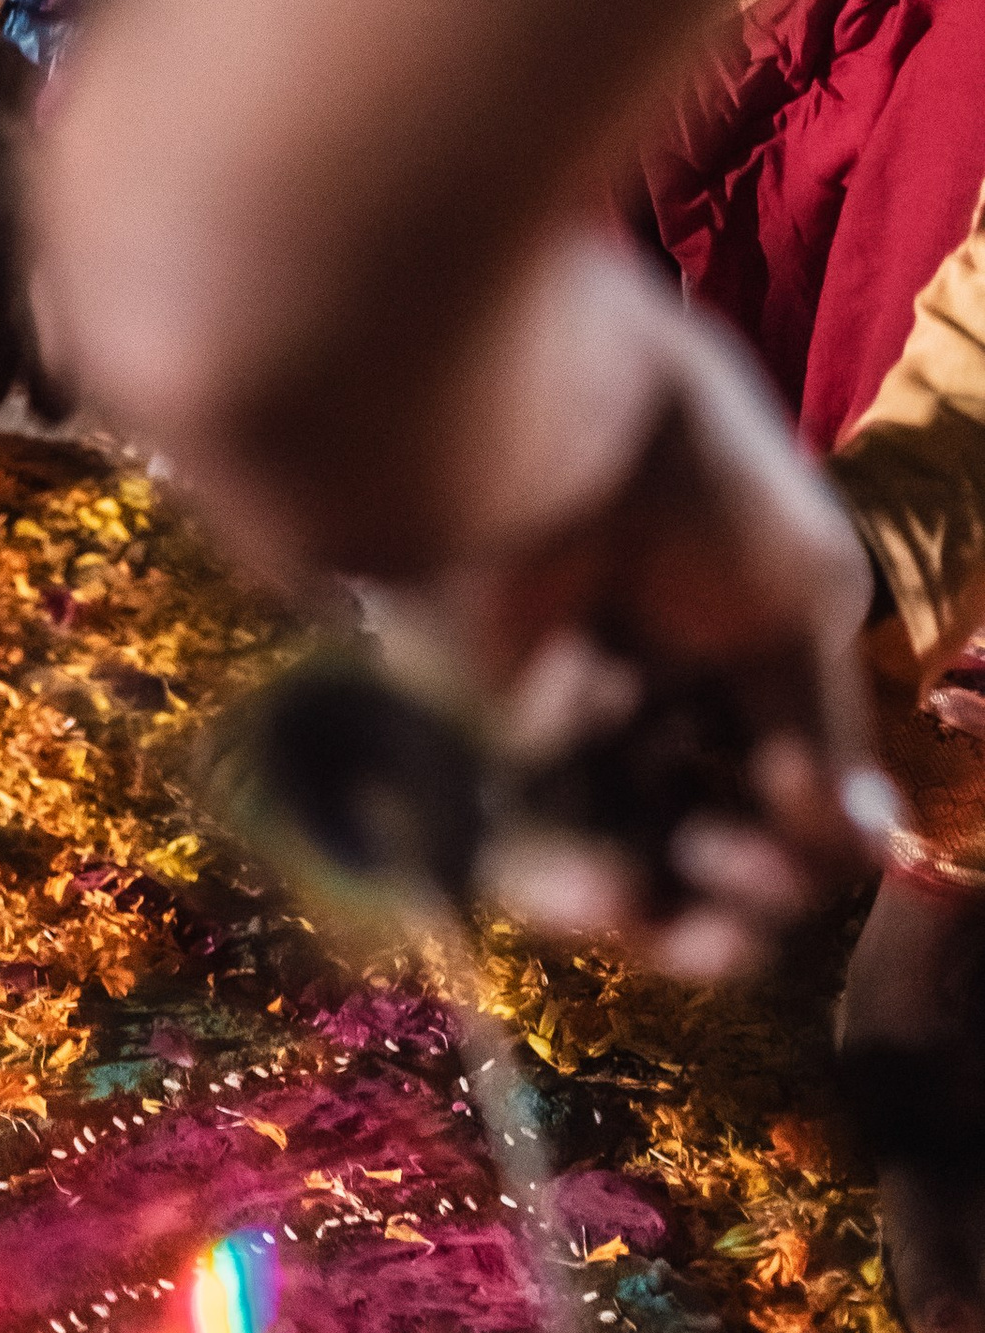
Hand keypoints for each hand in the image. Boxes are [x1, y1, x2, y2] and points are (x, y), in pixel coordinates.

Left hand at [364, 259, 891, 975]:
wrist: (537, 413)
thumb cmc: (688, 476)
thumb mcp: (801, 595)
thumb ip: (826, 725)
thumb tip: (863, 842)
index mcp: (729, 640)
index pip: (780, 788)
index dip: (809, 835)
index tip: (813, 814)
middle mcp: (646, 683)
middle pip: (707, 847)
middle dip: (746, 892)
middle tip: (734, 866)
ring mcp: (557, 714)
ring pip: (624, 869)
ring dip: (668, 919)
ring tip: (683, 908)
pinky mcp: (469, 736)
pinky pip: (528, 856)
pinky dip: (573, 894)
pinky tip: (604, 888)